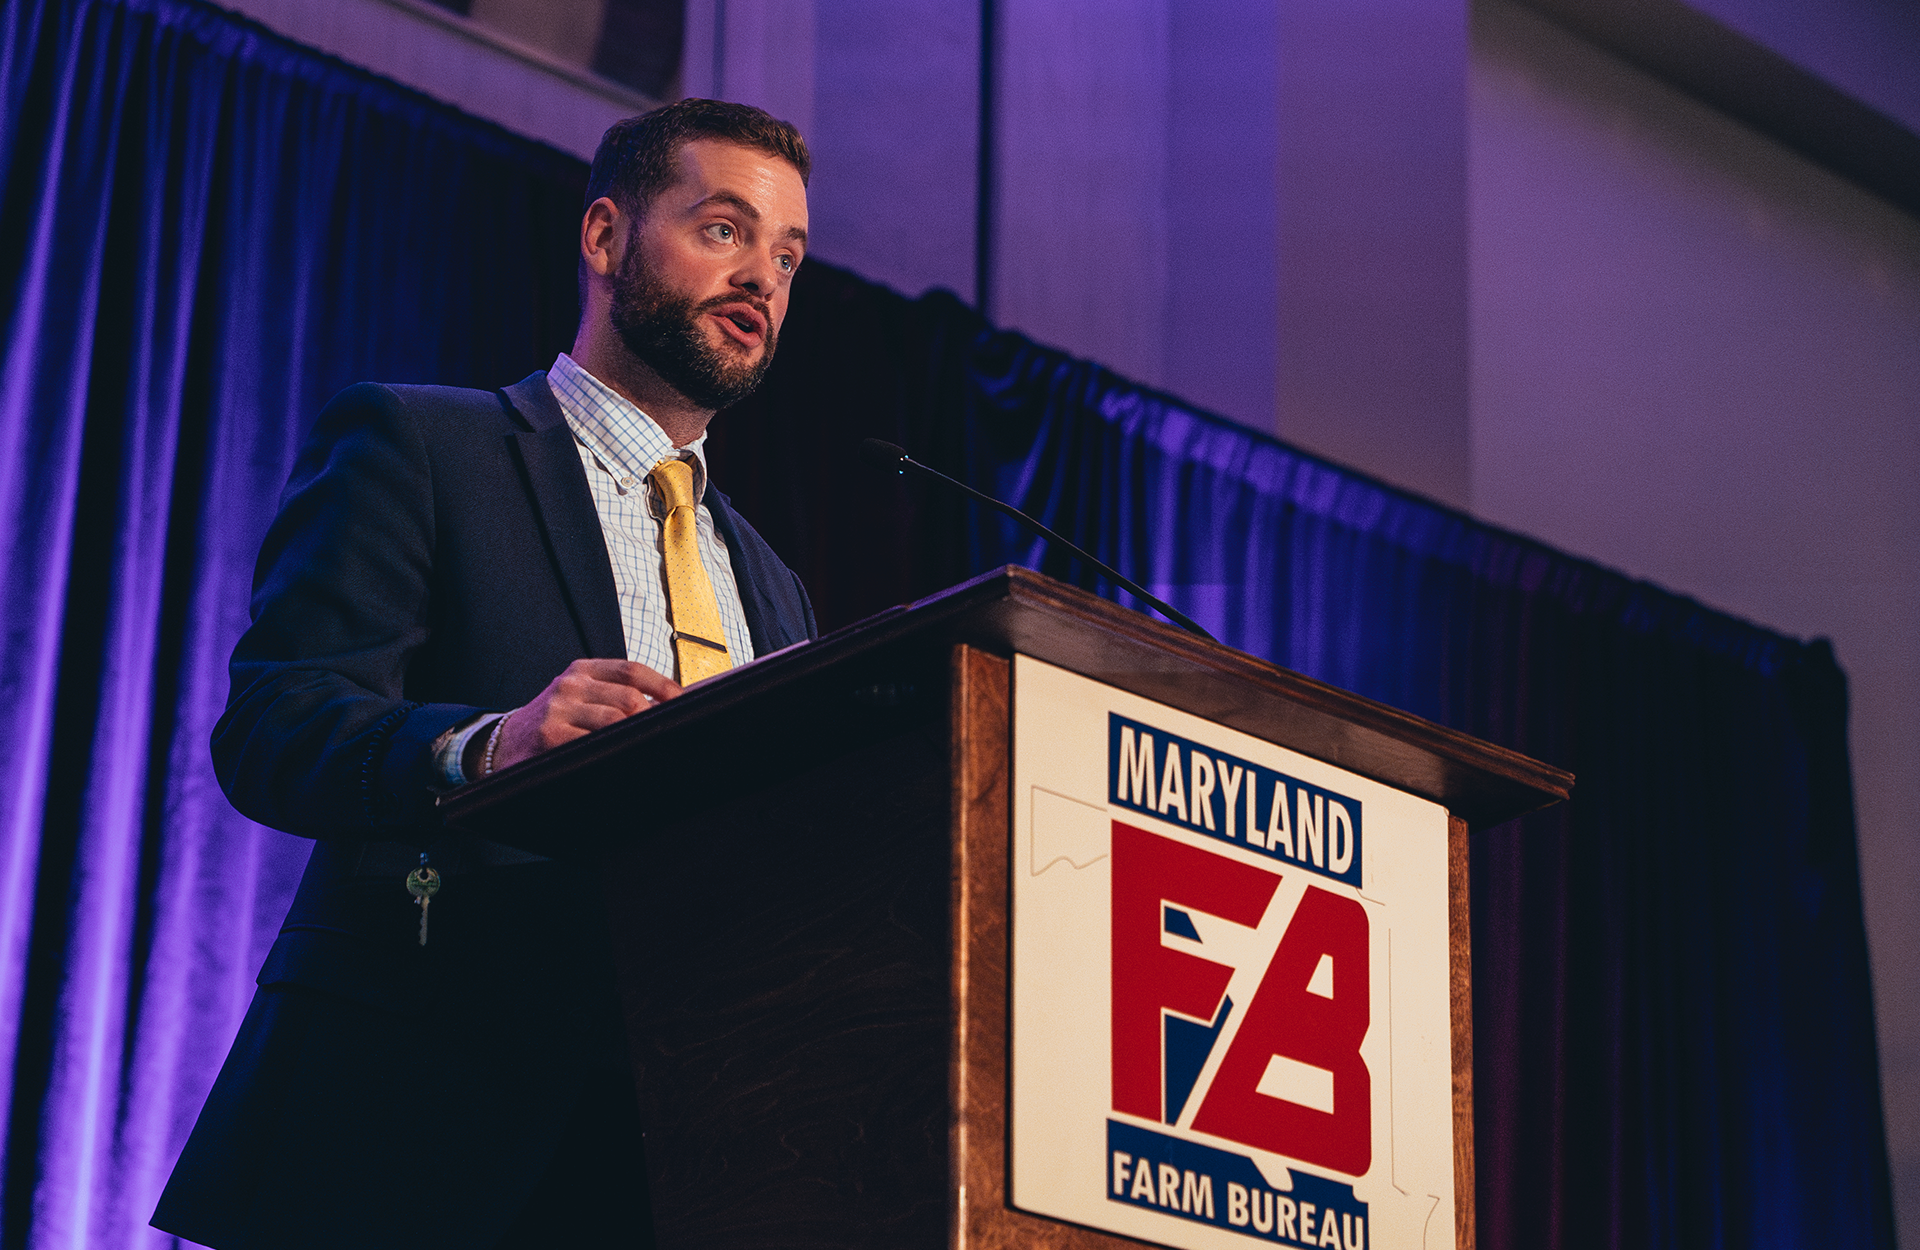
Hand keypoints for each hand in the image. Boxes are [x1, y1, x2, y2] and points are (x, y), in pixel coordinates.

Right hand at [471, 659, 681, 774]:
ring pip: (614, 722)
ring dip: (638, 738)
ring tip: (654, 750)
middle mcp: (569, 685)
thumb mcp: (578, 697)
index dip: (663, 686)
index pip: (632, 670)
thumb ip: (614, 696)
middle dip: (653, 719)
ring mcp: (558, 710)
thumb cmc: (554, 723)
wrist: (503, 744)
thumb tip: (670, 706)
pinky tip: (626, 762)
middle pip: (628, 698)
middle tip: (670, 735)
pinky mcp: (550, 736)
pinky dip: (616, 754)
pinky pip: (594, 745)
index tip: (684, 703)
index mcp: (581, 670)